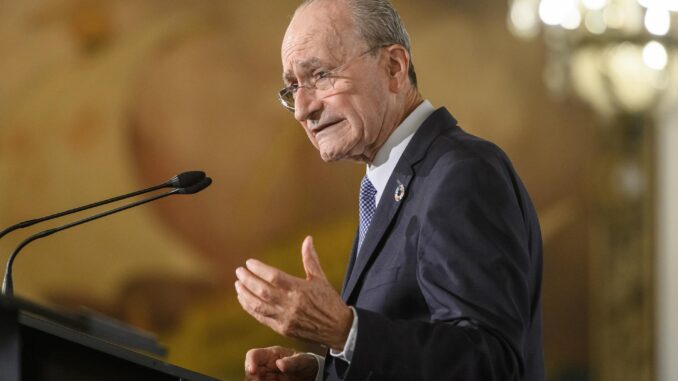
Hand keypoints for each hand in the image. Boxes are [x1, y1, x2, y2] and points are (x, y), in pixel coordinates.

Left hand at [235, 236, 351, 349]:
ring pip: (258, 305)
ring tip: (238, 284)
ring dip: (245, 294)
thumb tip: (307, 239)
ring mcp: (285, 318)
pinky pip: (261, 317)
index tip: (249, 263)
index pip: (274, 277)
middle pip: (262, 291)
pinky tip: (244, 299)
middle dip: (248, 280)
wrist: (338, 329)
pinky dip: (250, 308)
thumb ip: (310, 259)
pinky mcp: (282, 329)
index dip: (259, 269)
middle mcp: (291, 304)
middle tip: (239, 271)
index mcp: (300, 289)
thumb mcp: (321, 279)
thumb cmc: (329, 301)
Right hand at [245, 346, 317, 380]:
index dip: (250, 362)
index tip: (253, 371)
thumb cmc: (305, 363)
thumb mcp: (301, 361)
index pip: (253, 354)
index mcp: (270, 354)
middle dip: (252, 377)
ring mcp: (265, 375)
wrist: (310, 374)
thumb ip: (291, 362)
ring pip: (252, 380)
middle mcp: (264, 365)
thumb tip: (279, 363)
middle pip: (249, 370)